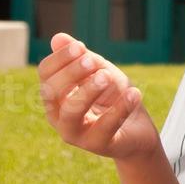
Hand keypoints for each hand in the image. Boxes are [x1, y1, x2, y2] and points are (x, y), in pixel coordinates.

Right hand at [38, 32, 159, 162]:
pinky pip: (105, 126)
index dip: (61, 58)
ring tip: (108, 76)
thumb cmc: (114, 98)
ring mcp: (76, 134)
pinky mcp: (98, 145)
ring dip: (88, 91)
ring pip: (71, 112)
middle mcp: (58, 116)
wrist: (139, 130)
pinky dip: (121, 108)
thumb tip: (58, 38)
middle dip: (72, 73)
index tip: (81, 47)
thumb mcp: (101, 72)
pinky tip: (135, 92)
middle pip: (52, 92)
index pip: (45, 74)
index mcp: (55, 96)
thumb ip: (82, 58)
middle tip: (93, 61)